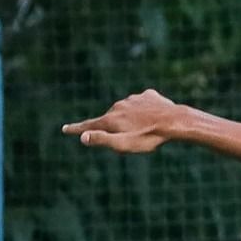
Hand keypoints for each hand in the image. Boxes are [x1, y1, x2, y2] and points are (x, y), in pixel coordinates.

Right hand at [63, 90, 183, 153]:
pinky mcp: (148, 95)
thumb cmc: (150, 137)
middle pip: (112, 120)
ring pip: (128, 111)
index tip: (65, 129)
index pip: (89, 126)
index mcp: (111, 120)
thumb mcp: (125, 145)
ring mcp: (133, 99)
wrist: (175, 121)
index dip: (77, 129)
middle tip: (137, 138)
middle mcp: (118, 106)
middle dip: (119, 129)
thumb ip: (103, 140)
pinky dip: (146, 110)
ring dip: (134, 119)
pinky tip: (156, 116)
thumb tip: (82, 137)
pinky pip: (143, 104)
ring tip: (149, 129)